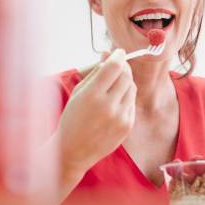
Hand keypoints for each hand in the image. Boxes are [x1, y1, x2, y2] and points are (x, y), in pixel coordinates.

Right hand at [56, 48, 135, 181]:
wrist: (73, 152)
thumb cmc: (72, 119)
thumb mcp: (79, 93)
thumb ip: (95, 72)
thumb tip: (108, 53)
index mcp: (92, 95)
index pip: (113, 67)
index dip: (118, 55)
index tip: (119, 52)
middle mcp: (108, 106)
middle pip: (126, 76)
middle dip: (124, 67)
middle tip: (118, 66)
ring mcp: (120, 118)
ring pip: (132, 88)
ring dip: (125, 82)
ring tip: (113, 86)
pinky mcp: (127, 126)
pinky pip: (132, 103)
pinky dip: (126, 97)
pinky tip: (114, 102)